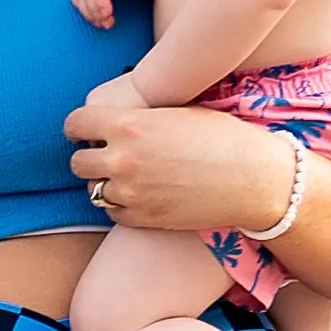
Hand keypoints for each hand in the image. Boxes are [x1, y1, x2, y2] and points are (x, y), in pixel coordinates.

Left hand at [67, 96, 300, 238]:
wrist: (255, 178)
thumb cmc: (223, 137)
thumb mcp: (176, 111)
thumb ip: (138, 118)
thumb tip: (113, 120)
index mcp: (129, 125)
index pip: (74, 124)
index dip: (80, 127)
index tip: (87, 131)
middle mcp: (123, 160)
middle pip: (77, 162)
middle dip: (90, 157)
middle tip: (106, 155)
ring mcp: (131, 193)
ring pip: (93, 191)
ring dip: (105, 183)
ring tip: (128, 176)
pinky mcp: (143, 219)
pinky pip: (113, 213)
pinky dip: (120, 205)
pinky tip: (141, 194)